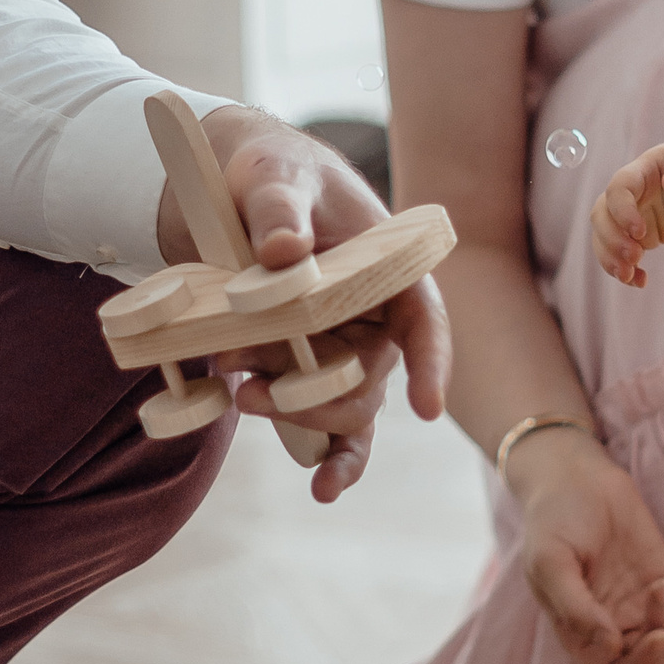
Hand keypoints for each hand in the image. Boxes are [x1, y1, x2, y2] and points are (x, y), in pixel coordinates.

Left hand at [158, 108, 447, 504]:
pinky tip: (322, 490)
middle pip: (371, 377)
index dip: (432, 363)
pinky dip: (327, 456)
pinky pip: (329, 423)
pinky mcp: (306, 368)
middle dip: (316, 393)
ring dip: (296, 411)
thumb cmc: (271, 173)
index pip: (426, 319)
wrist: (232, 188)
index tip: (426, 408)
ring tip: (241, 394)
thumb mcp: (273, 177)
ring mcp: (343, 348)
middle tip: (248, 382)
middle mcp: (375, 316)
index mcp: (389, 268)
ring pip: (342, 404)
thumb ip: (278, 210)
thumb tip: (285, 254)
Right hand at [506, 425, 663, 663]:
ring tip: (661, 583)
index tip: (652, 637)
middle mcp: (614, 631)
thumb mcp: (549, 561)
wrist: (577, 479)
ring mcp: (642, 611)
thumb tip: (609, 646)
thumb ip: (574, 607)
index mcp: (580, 635)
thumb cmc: (554, 520)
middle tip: (660, 597)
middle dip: (662, 648)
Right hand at [591, 141, 663, 287]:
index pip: (619, 188)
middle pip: (602, 214)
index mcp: (642, 171)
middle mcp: (629, 194)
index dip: (622, 211)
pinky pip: (618, 253)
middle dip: (612, 239)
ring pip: (603, 236)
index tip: (640, 231)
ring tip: (628, 275)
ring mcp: (629, 216)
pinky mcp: (636, 236)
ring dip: (610, 258)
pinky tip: (639, 281)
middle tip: (635, 257)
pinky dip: (624, 270)